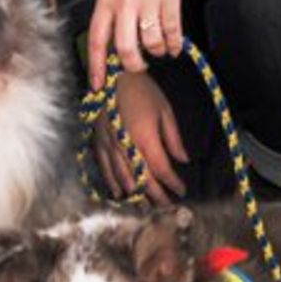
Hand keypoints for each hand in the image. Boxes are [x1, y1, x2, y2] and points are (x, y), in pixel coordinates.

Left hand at [87, 0, 203, 88]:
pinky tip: (175, 45)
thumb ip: (110, 5)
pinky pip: (172, 31)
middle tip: (139, 66)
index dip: (96, 65)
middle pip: (126, 48)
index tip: (97, 85)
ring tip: (159, 48)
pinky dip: (174, 43)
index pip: (97, 38)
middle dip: (134, 65)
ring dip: (157, 51)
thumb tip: (108, 35)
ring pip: (151, 42)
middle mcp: (125, 1)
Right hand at [93, 71, 188, 205]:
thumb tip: (183, 160)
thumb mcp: (164, 110)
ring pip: (123, 179)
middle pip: (142, 180)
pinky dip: (114, 183)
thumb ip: (173, 138)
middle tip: (168, 206)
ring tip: (149, 204)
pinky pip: (104, 169)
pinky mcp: (97, 142)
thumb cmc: (142, 89)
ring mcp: (109, 146)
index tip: (182, 191)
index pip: (161, 170)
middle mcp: (126, 146)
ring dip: (137, 194)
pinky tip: (122, 194)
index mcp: (145, 137)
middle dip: (157, 195)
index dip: (173, 183)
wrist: (112, 75)